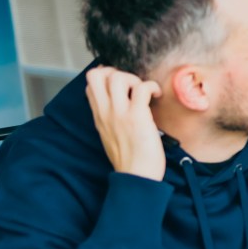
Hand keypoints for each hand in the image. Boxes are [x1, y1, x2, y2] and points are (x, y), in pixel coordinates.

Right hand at [85, 66, 164, 180]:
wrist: (136, 177)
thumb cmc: (129, 159)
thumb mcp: (110, 135)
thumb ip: (110, 118)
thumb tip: (119, 105)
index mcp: (98, 115)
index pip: (90, 83)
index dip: (105, 75)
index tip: (122, 84)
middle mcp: (106, 111)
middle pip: (98, 74)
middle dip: (116, 72)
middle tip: (132, 86)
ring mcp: (120, 113)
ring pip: (118, 77)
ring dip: (134, 79)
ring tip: (145, 92)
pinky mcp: (137, 117)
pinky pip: (142, 88)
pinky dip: (152, 86)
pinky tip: (157, 95)